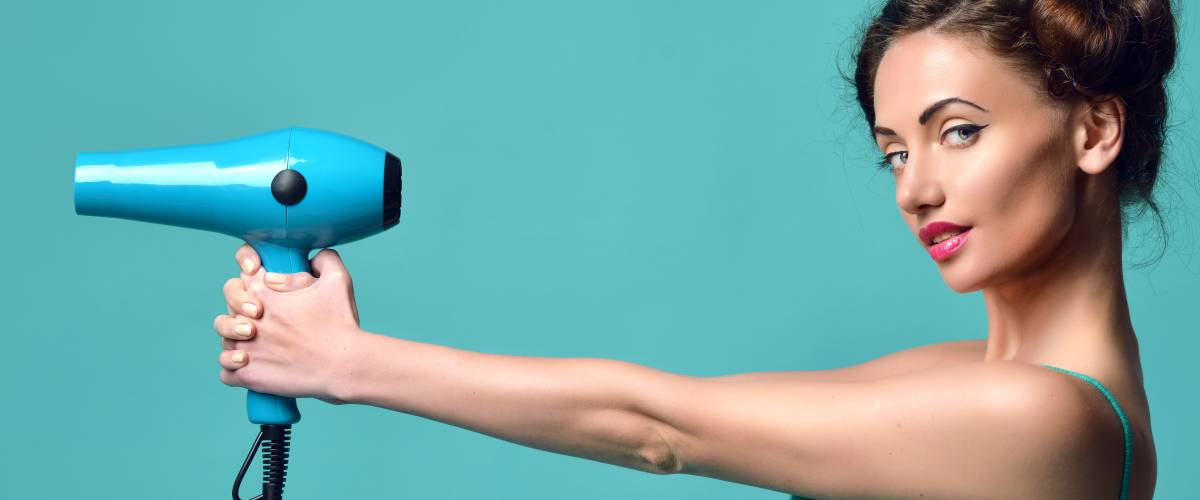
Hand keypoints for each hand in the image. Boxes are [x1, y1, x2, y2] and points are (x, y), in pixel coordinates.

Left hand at [213, 244, 362, 404]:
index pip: (240, 278)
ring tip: (256, 343)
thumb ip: (324, 259)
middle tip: (263, 319)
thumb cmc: (341, 323)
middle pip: (228, 308)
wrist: (343, 364)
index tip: (263, 290)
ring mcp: (246, 348)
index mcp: (264, 293)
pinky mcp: (248, 376)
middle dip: (241, 310)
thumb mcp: (338, 280)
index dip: (249, 281)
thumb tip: (310, 258)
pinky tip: (252, 366)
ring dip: (237, 340)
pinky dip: (235, 369)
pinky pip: (225, 372)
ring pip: (224, 340)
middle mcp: (248, 319)